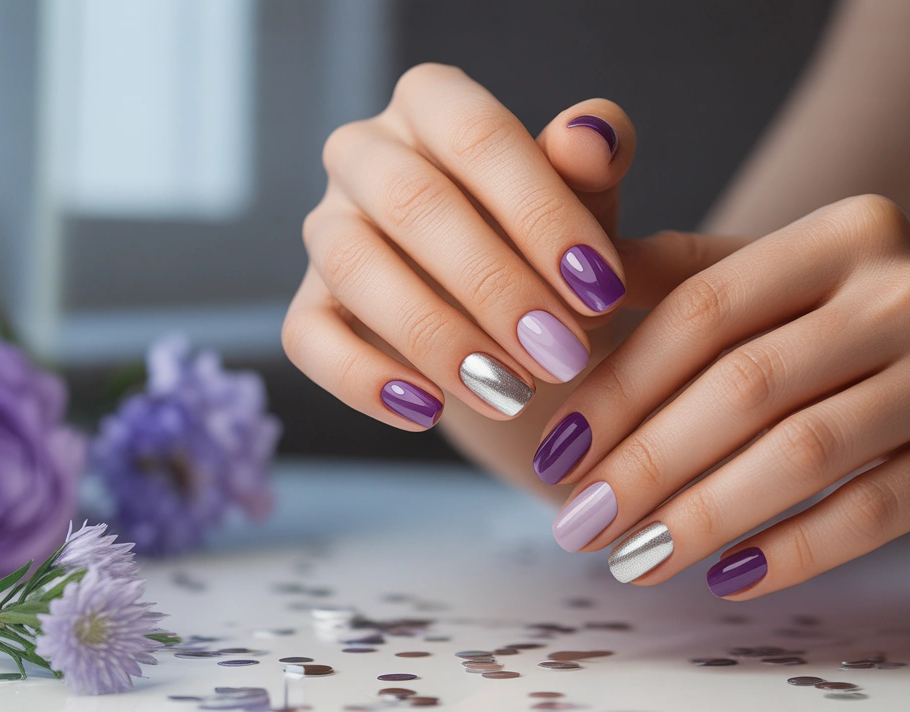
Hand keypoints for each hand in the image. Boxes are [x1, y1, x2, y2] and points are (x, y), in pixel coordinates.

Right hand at [284, 63, 636, 428]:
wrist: (521, 323)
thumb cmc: (554, 245)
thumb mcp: (590, 204)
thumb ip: (594, 167)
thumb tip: (594, 134)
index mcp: (434, 102)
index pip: (478, 136)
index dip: (542, 213)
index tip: (602, 289)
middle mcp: (365, 151)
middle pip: (413, 203)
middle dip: (496, 287)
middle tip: (563, 354)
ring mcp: (326, 226)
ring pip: (355, 268)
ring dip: (438, 337)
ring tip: (511, 393)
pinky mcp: (308, 303)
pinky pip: (309, 338)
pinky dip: (364, 379)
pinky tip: (429, 411)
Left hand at [537, 195, 909, 598]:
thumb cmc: (900, 342)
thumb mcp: (811, 285)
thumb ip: (699, 278)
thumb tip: (572, 295)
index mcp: (847, 233)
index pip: (705, 308)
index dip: (619, 385)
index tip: (555, 450)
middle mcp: (909, 287)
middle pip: (744, 383)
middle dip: (645, 463)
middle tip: (579, 523)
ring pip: (801, 452)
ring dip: (702, 515)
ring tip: (635, 561)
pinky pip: (870, 511)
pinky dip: (791, 550)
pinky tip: (728, 576)